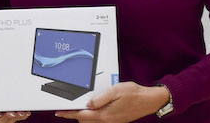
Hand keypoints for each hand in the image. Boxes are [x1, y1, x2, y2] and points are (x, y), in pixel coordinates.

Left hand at [54, 82, 169, 121]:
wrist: (150, 100)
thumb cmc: (134, 94)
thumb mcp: (115, 91)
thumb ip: (100, 98)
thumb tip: (87, 104)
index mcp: (105, 114)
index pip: (82, 116)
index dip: (69, 114)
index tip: (59, 112)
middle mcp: (108, 120)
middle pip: (85, 120)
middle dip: (75, 115)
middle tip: (67, 107)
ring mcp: (112, 121)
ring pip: (92, 122)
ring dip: (84, 116)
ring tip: (78, 107)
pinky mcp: (116, 120)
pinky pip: (100, 120)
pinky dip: (93, 116)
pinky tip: (93, 108)